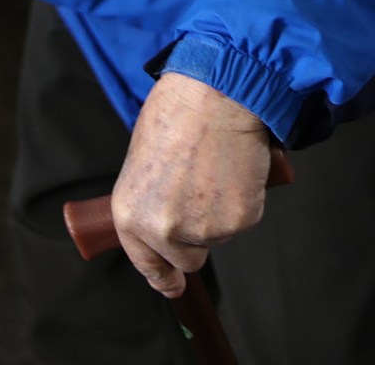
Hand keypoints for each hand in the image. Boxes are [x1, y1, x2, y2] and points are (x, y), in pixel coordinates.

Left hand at [112, 72, 273, 297]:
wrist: (215, 92)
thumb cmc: (177, 112)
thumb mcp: (143, 160)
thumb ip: (150, 199)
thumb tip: (163, 217)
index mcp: (130, 213)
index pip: (146, 262)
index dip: (162, 276)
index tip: (171, 283)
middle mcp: (162, 229)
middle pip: (188, 257)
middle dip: (197, 235)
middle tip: (201, 193)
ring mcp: (203, 229)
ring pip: (218, 234)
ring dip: (219, 210)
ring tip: (214, 166)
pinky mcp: (240, 220)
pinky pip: (244, 217)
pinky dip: (243, 198)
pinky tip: (234, 167)